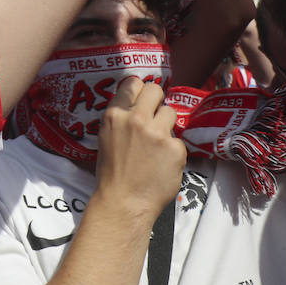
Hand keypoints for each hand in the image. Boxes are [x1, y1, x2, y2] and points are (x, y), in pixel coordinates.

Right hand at [93, 77, 185, 220]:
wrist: (124, 201)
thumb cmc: (113, 172)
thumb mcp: (106, 137)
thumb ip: (121, 118)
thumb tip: (137, 105)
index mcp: (115, 115)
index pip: (133, 83)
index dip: (139, 91)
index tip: (142, 99)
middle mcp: (136, 118)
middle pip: (155, 90)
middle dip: (157, 101)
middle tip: (154, 116)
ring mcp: (157, 133)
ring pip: (170, 112)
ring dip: (166, 125)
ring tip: (158, 143)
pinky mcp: (175, 148)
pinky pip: (178, 141)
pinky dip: (173, 151)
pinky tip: (162, 163)